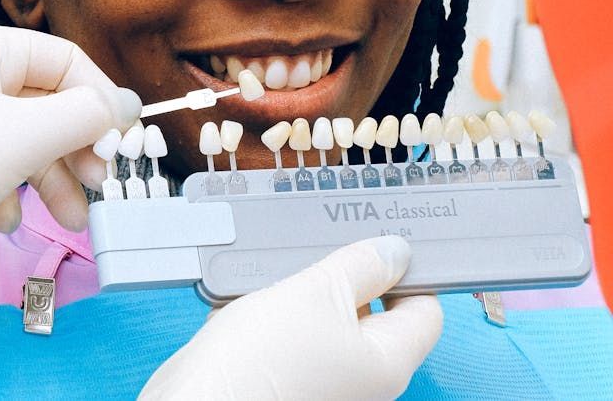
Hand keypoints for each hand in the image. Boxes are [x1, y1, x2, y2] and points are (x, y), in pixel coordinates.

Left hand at [0, 21, 139, 345]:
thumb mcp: (25, 136)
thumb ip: (84, 116)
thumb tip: (125, 104)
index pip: (61, 59)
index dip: (98, 101)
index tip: (121, 144)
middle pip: (45, 102)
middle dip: (75, 149)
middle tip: (99, 185)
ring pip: (23, 139)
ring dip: (51, 179)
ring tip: (68, 220)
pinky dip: (9, 192)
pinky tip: (3, 221)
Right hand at [140, 236, 442, 400]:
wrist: (198, 398)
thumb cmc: (261, 363)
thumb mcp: (318, 292)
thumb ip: (361, 266)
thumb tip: (395, 252)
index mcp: (386, 360)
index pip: (425, 309)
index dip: (409, 270)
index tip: (384, 238)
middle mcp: (358, 376)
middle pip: (369, 310)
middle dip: (343, 272)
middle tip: (322, 240)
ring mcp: (319, 377)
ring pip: (322, 318)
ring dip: (300, 286)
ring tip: (276, 261)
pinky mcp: (280, 376)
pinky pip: (286, 333)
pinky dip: (270, 307)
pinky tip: (247, 289)